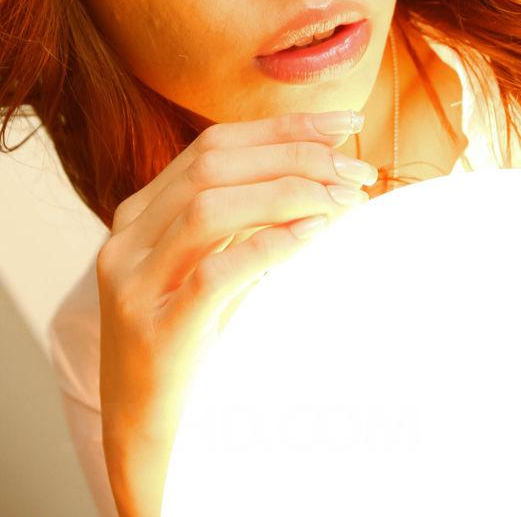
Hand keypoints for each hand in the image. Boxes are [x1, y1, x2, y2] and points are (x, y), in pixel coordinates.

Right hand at [96, 110, 375, 516]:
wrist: (149, 428)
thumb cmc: (194, 336)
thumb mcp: (216, 262)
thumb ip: (250, 216)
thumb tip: (332, 172)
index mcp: (144, 210)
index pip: (217, 143)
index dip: (285, 127)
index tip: (347, 123)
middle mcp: (131, 236)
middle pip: (215, 164)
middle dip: (296, 156)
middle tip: (357, 172)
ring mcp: (135, 283)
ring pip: (209, 207)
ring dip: (289, 193)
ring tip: (344, 200)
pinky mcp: (154, 331)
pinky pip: (215, 274)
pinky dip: (270, 244)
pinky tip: (315, 233)